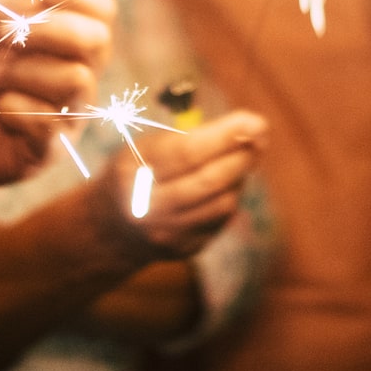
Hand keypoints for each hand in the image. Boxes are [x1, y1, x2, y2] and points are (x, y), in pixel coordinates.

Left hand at [0, 0, 111, 188]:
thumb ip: (17, 11)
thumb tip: (45, 5)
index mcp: (69, 41)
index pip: (101, 10)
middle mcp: (80, 74)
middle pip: (98, 39)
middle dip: (49, 29)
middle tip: (5, 35)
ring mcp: (70, 114)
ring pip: (76, 79)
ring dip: (24, 72)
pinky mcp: (53, 149)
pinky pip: (49, 122)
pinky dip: (13, 108)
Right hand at [89, 112, 267, 260]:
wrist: (110, 228)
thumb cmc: (137, 172)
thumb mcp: (145, 148)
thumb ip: (187, 138)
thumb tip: (246, 127)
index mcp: (134, 173)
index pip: (187, 153)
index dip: (225, 136)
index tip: (256, 121)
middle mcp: (148, 208)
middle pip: (209, 182)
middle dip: (241, 156)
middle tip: (260, 137)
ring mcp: (167, 234)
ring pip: (222, 203)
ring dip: (239, 178)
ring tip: (238, 160)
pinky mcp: (185, 249)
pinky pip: (221, 220)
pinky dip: (230, 197)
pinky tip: (225, 185)